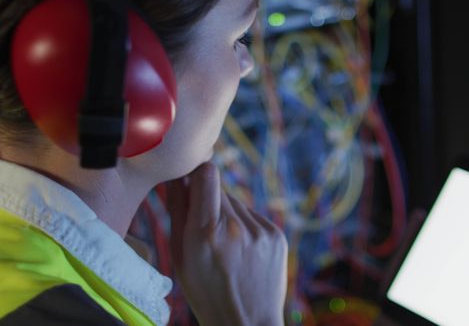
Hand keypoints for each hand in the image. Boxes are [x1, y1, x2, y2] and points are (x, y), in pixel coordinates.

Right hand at [166, 162, 287, 325]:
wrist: (247, 322)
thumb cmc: (205, 292)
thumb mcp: (179, 256)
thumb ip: (178, 211)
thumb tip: (177, 175)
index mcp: (206, 233)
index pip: (207, 174)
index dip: (197, 172)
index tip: (191, 180)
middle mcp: (237, 227)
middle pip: (220, 189)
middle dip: (209, 201)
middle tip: (204, 230)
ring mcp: (261, 231)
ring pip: (237, 204)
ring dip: (228, 216)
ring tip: (225, 248)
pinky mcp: (277, 234)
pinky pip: (254, 217)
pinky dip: (245, 228)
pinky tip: (242, 252)